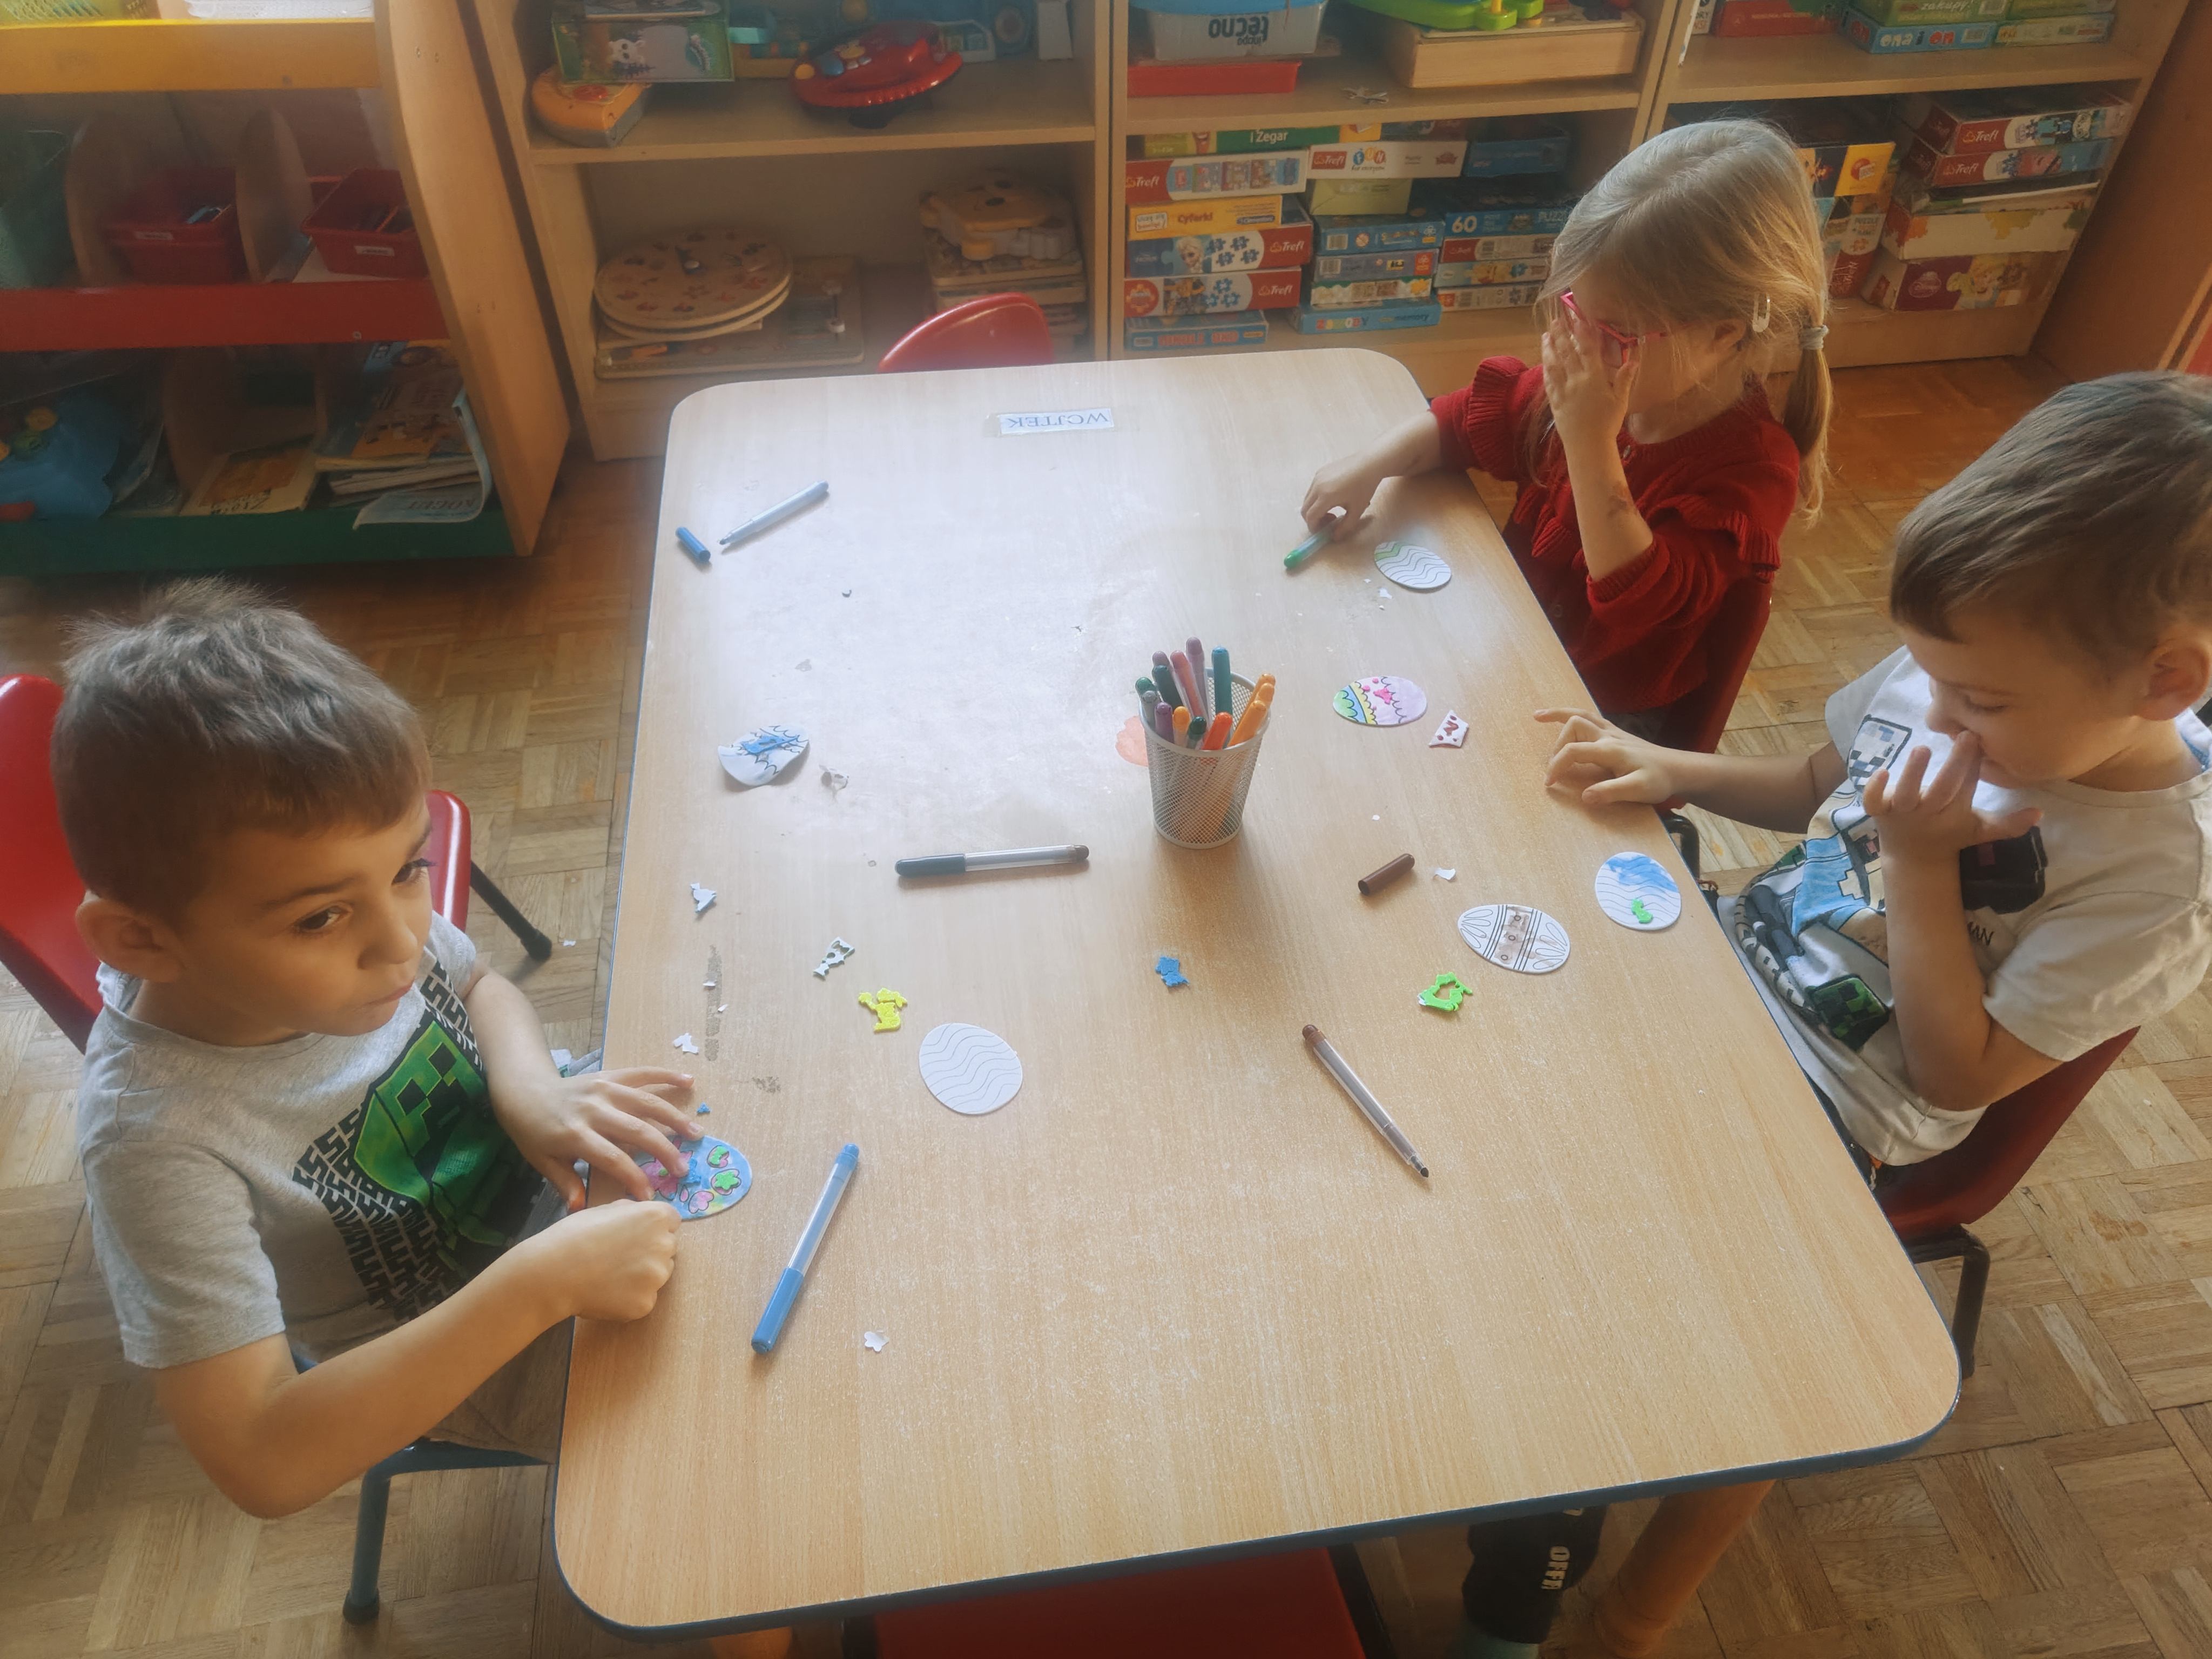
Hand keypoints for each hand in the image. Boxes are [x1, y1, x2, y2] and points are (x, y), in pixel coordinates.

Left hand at [493, 1067, 699, 1208]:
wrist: (523, 1091)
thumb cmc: (534, 1132)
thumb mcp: (543, 1162)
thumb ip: (565, 1182)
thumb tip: (582, 1209)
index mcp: (575, 1134)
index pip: (613, 1158)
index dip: (634, 1178)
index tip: (650, 1197)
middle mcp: (594, 1109)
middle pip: (637, 1130)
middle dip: (664, 1151)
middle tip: (683, 1170)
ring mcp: (604, 1089)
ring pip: (646, 1103)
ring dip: (674, 1118)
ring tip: (697, 1134)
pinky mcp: (609, 1075)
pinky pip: (641, 1073)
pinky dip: (666, 1075)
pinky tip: (689, 1081)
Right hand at [517, 1200, 678, 1322]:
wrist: (554, 1272)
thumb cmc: (574, 1236)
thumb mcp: (604, 1210)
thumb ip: (631, 1211)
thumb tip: (641, 1214)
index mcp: (655, 1217)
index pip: (672, 1222)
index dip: (653, 1228)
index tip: (636, 1236)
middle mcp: (664, 1245)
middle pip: (667, 1249)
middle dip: (649, 1252)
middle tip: (618, 1258)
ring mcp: (657, 1278)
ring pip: (658, 1276)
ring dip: (642, 1277)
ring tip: (609, 1276)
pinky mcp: (646, 1304)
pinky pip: (644, 1299)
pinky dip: (630, 1299)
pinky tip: (606, 1293)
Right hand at [1301, 451, 1380, 537]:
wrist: (1369, 463)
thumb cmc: (1364, 487)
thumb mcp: (1357, 510)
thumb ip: (1345, 527)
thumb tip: (1335, 538)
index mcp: (1326, 496)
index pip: (1311, 517)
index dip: (1314, 527)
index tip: (1324, 531)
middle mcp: (1317, 486)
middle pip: (1305, 509)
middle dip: (1313, 519)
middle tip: (1328, 521)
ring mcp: (1317, 477)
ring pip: (1307, 499)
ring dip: (1315, 508)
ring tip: (1332, 509)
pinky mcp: (1320, 471)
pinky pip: (1312, 489)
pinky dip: (1317, 498)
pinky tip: (1333, 497)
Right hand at [1537, 707, 1681, 805]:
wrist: (1678, 769)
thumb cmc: (1659, 781)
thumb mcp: (1639, 790)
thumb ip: (1611, 792)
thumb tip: (1584, 797)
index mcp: (1611, 750)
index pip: (1574, 751)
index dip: (1557, 765)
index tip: (1549, 784)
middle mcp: (1609, 736)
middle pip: (1574, 726)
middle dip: (1556, 745)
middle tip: (1551, 769)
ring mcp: (1612, 732)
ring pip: (1581, 714)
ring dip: (1559, 715)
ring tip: (1537, 717)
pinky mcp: (1615, 733)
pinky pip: (1589, 717)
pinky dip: (1572, 716)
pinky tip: (1563, 718)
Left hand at [1541, 308, 1636, 456]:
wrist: (1588, 446)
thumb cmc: (1608, 424)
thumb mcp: (1621, 401)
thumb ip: (1624, 379)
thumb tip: (1633, 359)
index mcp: (1594, 379)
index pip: (1588, 350)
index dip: (1583, 333)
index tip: (1579, 319)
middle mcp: (1576, 381)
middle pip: (1567, 353)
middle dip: (1561, 335)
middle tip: (1556, 320)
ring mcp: (1563, 391)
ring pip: (1554, 365)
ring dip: (1549, 348)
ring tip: (1546, 335)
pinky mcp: (1554, 402)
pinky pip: (1548, 382)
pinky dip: (1545, 369)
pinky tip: (1544, 361)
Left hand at [1862, 733, 2039, 864]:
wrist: (1913, 860)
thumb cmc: (1950, 835)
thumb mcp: (1980, 830)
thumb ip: (2009, 824)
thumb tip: (2040, 813)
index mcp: (1954, 815)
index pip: (1965, 788)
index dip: (1973, 765)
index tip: (1980, 739)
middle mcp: (1928, 814)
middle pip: (1941, 791)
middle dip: (1954, 766)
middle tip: (1965, 736)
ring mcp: (1901, 814)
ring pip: (1905, 796)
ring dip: (1913, 774)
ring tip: (1922, 749)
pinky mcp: (1879, 813)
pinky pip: (1873, 803)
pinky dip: (1873, 789)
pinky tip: (1881, 770)